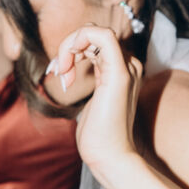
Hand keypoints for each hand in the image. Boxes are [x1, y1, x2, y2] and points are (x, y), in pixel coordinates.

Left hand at [49, 26, 142, 186]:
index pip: (95, 39)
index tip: (60, 72)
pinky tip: (67, 67)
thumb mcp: (90, 99)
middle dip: (67, 47)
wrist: (109, 157)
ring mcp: (127, 67)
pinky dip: (77, 42)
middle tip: (58, 72)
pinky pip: (102, 36)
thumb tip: (69, 65)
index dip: (72, 48)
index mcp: (121, 70)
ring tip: (62, 73)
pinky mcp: (120, 74)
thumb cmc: (98, 135)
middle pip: (92, 33)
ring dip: (68, 48)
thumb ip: (88, 78)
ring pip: (93, 31)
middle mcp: (129, 64)